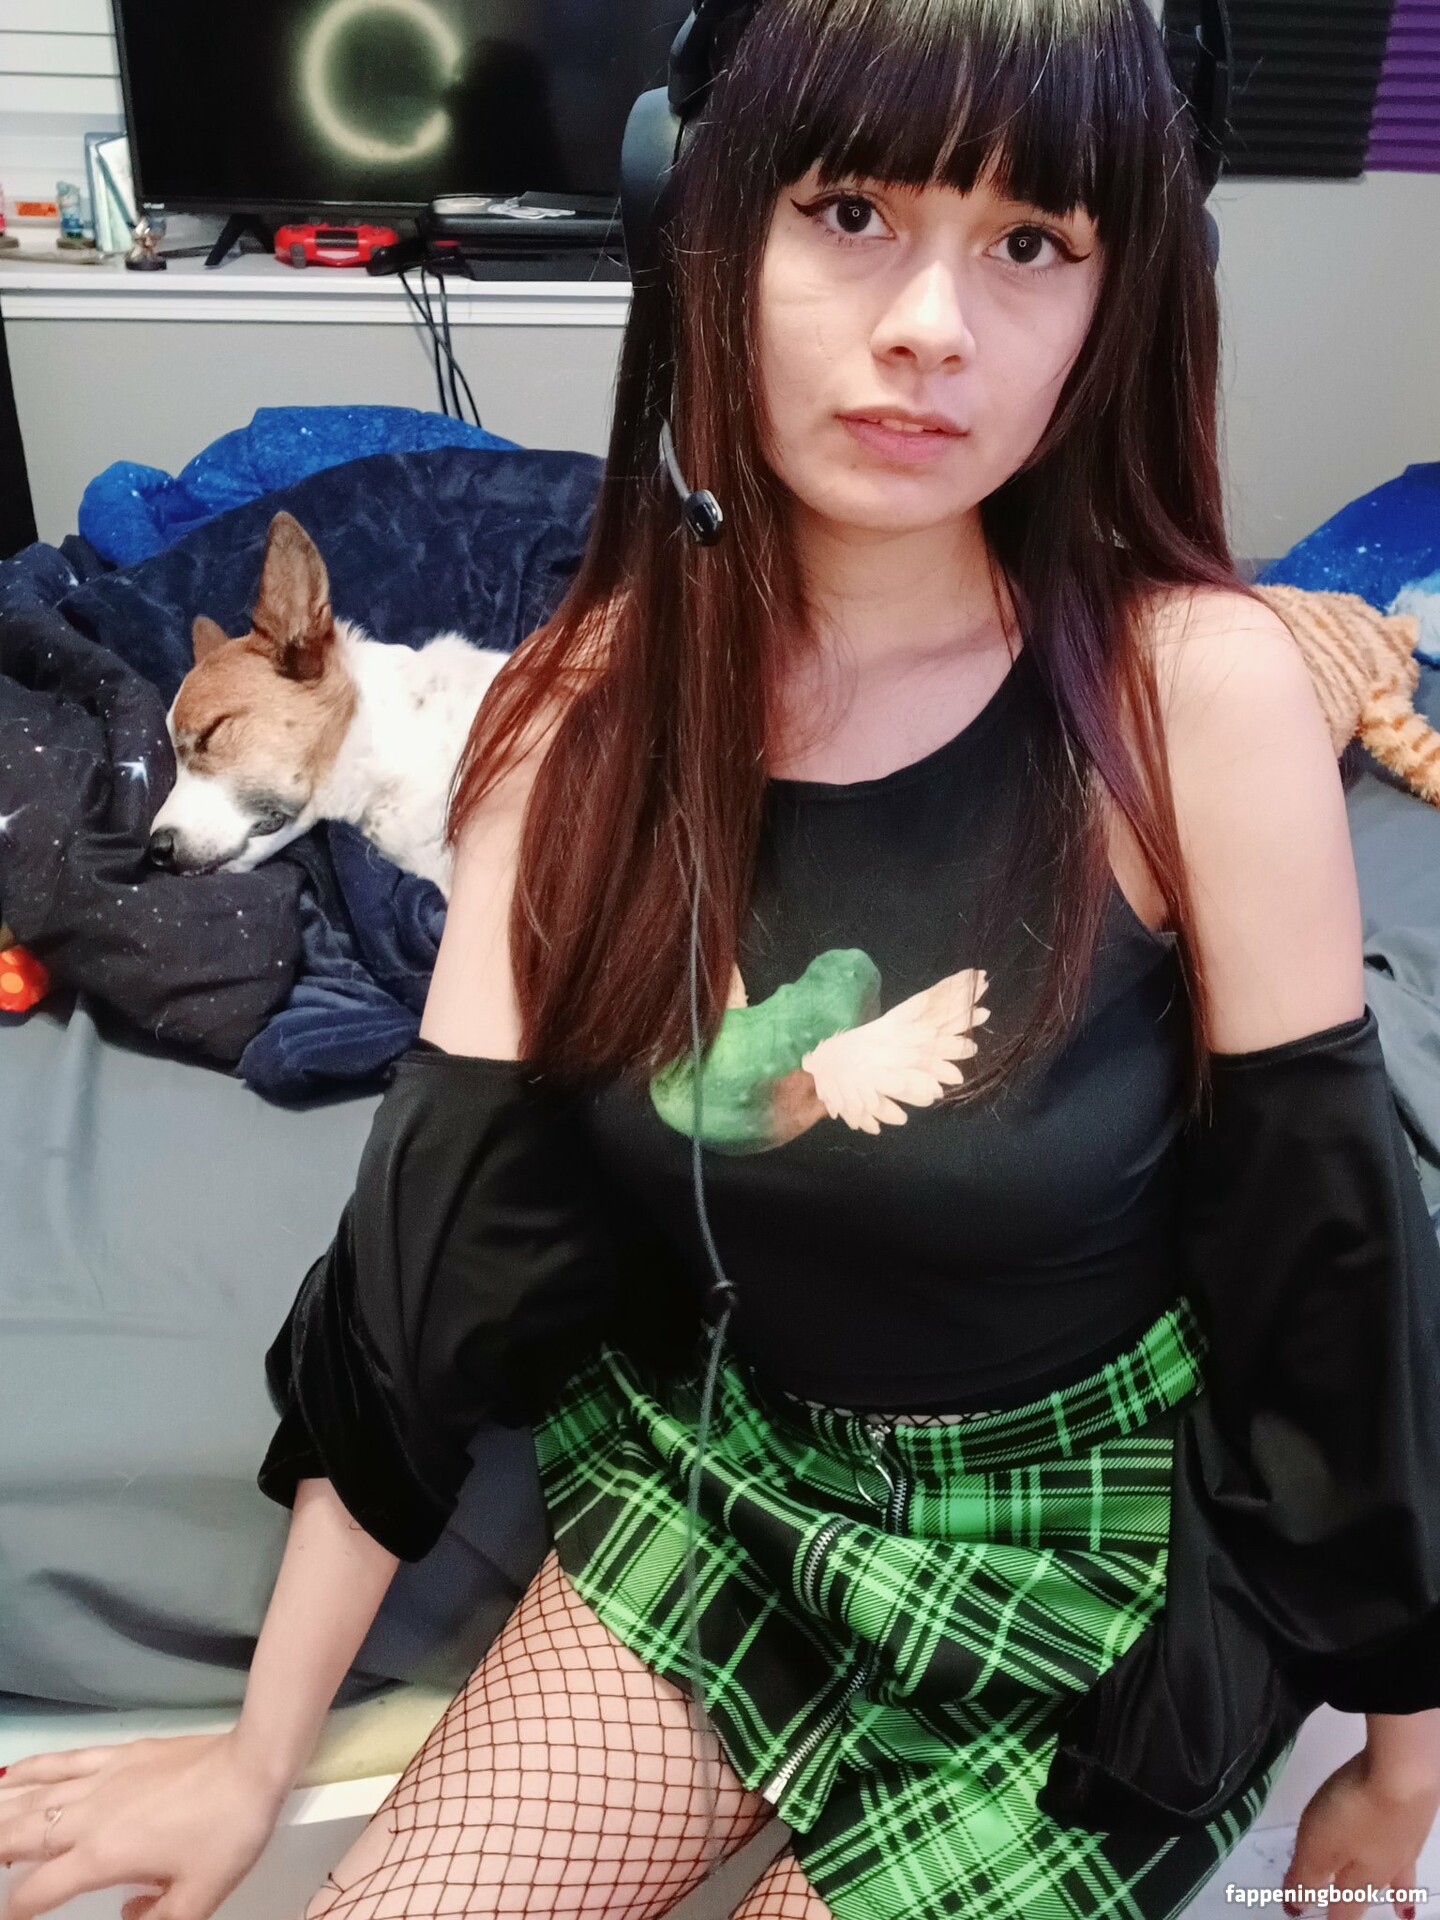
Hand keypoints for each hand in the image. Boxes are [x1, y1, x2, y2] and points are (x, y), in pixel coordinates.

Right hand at [0, 1731, 287, 1919]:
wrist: (253, 1764)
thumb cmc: (228, 1833)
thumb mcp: (198, 1898)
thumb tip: (128, 1917)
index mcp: (102, 1857)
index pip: (39, 1890)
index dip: (15, 1911)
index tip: (10, 1918)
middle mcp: (89, 1816)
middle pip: (20, 1836)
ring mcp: (101, 1779)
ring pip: (32, 1795)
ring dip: (1, 1808)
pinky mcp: (118, 1754)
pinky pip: (64, 1760)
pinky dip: (31, 1767)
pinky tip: (10, 1772)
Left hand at [1282, 1745, 1439, 1916]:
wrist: (1406, 1775)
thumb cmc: (1355, 1811)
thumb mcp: (1318, 1845)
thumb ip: (1306, 1877)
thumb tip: (1295, 1908)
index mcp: (1360, 1876)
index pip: (1344, 1907)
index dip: (1331, 1917)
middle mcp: (1386, 1865)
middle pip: (1369, 1890)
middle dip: (1358, 1905)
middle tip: (1352, 1917)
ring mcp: (1404, 1839)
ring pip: (1398, 1874)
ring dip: (1397, 1892)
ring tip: (1402, 1910)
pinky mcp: (1416, 1811)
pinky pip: (1410, 1843)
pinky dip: (1408, 1856)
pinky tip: (1409, 1847)